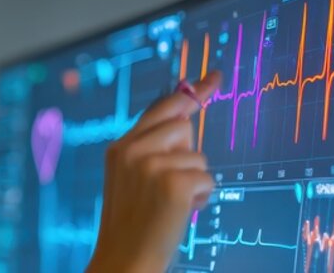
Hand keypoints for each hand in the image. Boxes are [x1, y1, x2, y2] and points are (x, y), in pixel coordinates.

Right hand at [86, 72, 221, 272]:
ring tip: (170, 206)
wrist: (123, 260)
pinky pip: (208, 179)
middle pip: (183, 127)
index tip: (215, 78)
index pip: (160, 108)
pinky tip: (179, 213)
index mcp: (119, 148)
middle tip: (169, 186)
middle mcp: (131, 151)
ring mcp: (150, 166)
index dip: (191, 93)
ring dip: (194, 181)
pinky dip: (201, 199)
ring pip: (198, 156)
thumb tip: (187, 116)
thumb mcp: (134, 180)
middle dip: (187, 155)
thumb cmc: (134, 226)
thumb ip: (153, 148)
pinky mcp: (172, 183)